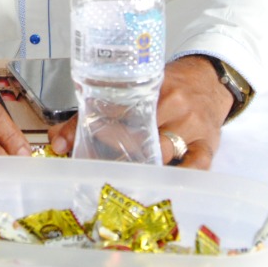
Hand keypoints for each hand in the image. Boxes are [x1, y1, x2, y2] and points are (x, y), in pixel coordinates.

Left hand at [46, 56, 232, 167]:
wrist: (210, 80)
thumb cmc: (169, 86)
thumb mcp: (136, 89)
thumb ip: (96, 112)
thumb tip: (57, 142)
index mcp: (150, 86)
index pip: (117, 109)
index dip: (93, 130)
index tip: (72, 147)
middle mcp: (173, 104)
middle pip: (140, 134)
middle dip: (115, 153)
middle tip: (95, 170)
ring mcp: (192, 125)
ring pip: (162, 152)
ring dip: (140, 168)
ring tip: (120, 181)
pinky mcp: (208, 144)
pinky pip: (195, 166)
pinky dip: (178, 178)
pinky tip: (161, 187)